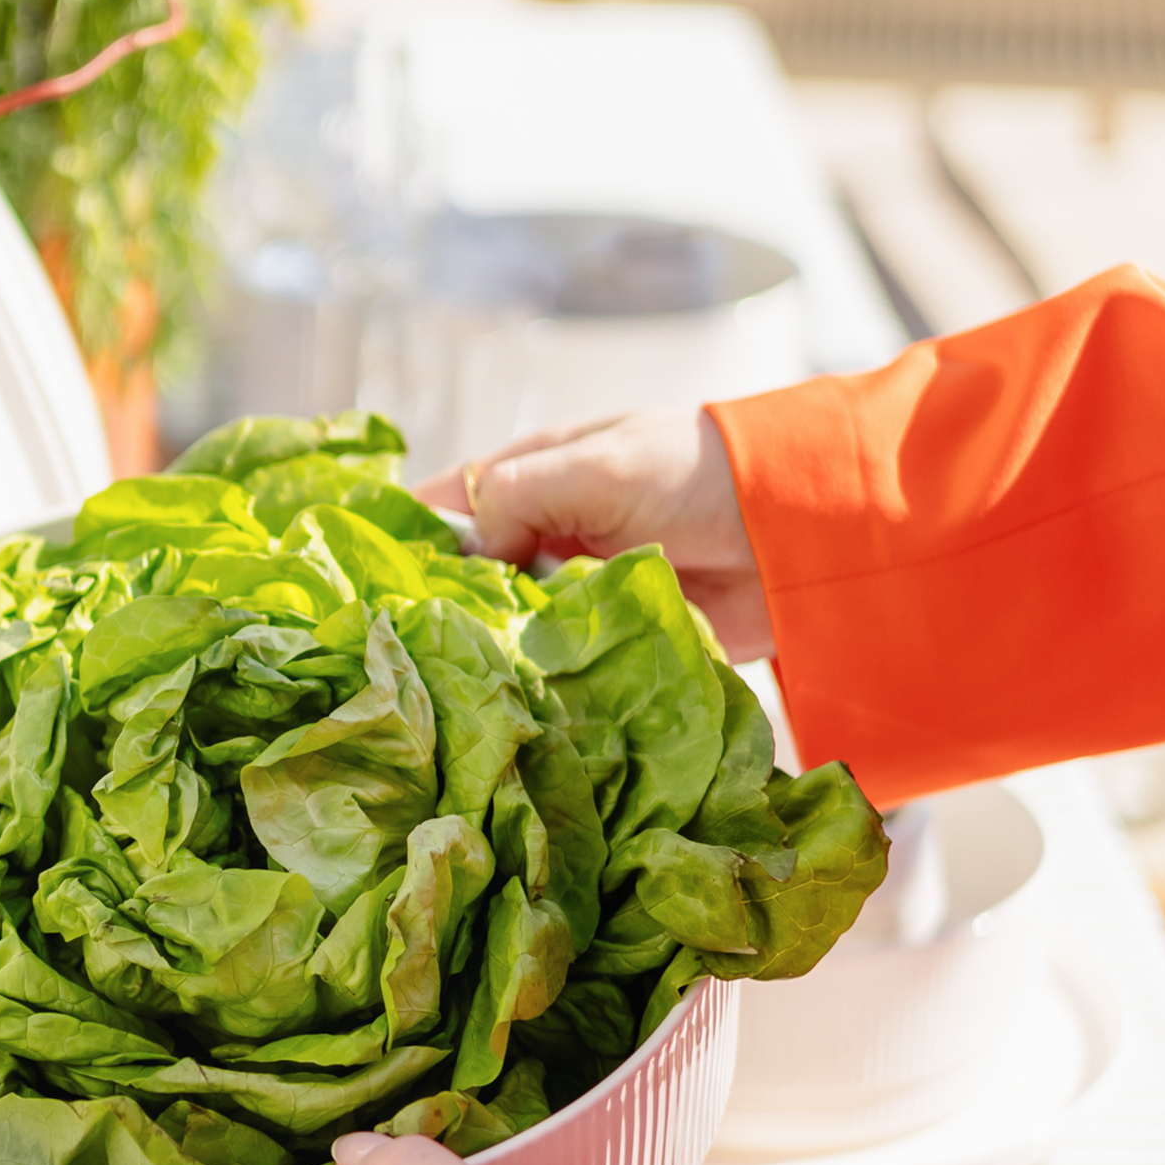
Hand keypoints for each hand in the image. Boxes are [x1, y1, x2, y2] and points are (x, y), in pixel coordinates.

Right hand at [417, 407, 772, 662]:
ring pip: (511, 623)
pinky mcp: (615, 638)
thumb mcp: (597, 467)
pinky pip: (560, 661)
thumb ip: (519, 496)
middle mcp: (551, 531)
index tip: (367, 582)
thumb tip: (465, 548)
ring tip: (448, 679)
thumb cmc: (698, 475)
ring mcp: (582, 589)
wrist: (797, 531)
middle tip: (398, 648)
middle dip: (444, 605)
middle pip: (474, 574)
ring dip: (491, 645)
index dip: (410, 538)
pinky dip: (538, 676)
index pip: (452, 504)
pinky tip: (510, 697)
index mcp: (539, 473)